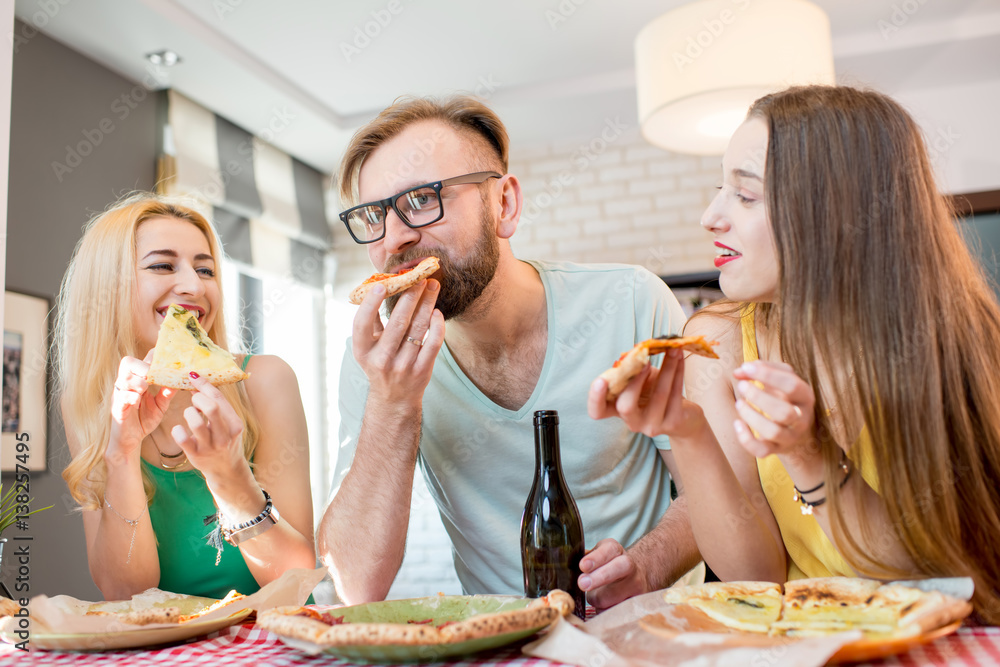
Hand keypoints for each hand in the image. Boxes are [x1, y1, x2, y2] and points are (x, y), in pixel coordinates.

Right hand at [109, 352, 173, 461]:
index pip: (142, 360)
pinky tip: (137, 401)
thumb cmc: (143, 419)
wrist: (130, 440)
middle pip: (127, 362)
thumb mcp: (160, 405)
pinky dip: (130, 397)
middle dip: (143, 366)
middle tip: (153, 377)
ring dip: (137, 381)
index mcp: (137, 381)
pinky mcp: (116, 408)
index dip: (153, 356)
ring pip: (124, 378)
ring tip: (146, 388)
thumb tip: (180, 382)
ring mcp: (120, 395)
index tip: (168, 360)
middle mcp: (126, 384)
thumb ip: (167, 393)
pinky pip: (121, 397)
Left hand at [170, 374, 245, 480]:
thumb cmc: (225, 441)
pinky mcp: (196, 456)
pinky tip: (179, 429)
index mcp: (235, 424)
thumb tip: (197, 387)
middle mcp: (224, 436)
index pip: (219, 398)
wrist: (226, 470)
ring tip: (190, 414)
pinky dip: (177, 430)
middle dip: (197, 398)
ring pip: (195, 422)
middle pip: (211, 407)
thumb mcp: (228, 425)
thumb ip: (217, 407)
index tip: (194, 377)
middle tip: (194, 400)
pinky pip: (182, 438)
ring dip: (188, 412)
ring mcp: (210, 447)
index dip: (204, 385)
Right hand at [352, 279, 444, 406]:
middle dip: (410, 297)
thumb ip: (371, 320)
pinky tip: (437, 312)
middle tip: (419, 278)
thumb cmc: (379, 363)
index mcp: (363, 351)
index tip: (381, 284)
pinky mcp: (422, 371)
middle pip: (397, 323)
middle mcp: (381, 360)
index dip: (370, 304)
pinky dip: (437, 326)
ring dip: (427, 304)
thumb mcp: (368, 347)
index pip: (362, 325)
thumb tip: (377, 286)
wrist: (393, 399)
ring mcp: (402, 366)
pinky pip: (432, 343)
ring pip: (418, 329)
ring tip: (432, 286)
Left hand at [578, 539, 648, 611]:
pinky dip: (605, 612)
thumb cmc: (607, 566)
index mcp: (615, 550)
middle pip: (618, 568)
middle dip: (600, 577)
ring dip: (598, 600)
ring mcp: (636, 584)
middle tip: (582, 584)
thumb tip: (561, 557)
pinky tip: (602, 608)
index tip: (583, 566)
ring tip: (594, 597)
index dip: (596, 558)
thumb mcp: (595, 556)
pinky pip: (617, 611)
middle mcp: (629, 565)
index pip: (608, 550)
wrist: (635, 575)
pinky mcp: (637, 602)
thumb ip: (581, 558)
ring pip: (614, 596)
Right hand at [588, 350, 701, 438]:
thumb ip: (633, 370)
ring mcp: (652, 425)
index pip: (597, 411)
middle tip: (645, 361)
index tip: (600, 381)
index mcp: (617, 409)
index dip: (595, 398)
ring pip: (659, 395)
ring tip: (672, 349)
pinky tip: (680, 358)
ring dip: (667, 367)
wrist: (684, 417)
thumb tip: (636, 353)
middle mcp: (632, 421)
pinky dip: (678, 371)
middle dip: (634, 382)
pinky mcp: (673, 423)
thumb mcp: (641, 381)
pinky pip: (676, 394)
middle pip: (625, 407)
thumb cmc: (656, 393)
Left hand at [731, 361, 816, 459]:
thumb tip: (739, 371)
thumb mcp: (779, 380)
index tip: (746, 367)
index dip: (768, 375)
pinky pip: (762, 451)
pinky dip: (746, 439)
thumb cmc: (784, 398)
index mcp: (805, 396)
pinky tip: (737, 423)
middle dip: (759, 398)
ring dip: (752, 417)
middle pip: (784, 412)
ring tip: (739, 403)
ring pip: (773, 432)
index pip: (791, 385)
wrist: (797, 430)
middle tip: (741, 386)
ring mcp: (790, 436)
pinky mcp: (777, 449)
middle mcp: (801, 418)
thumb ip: (761, 369)